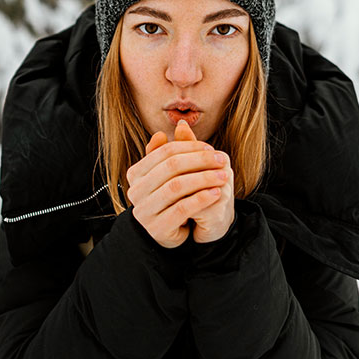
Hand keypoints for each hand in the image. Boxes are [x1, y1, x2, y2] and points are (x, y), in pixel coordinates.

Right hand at [126, 122, 229, 247]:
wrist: (169, 233)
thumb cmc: (171, 199)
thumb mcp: (171, 174)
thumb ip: (175, 152)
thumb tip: (181, 124)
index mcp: (135, 174)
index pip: (164, 152)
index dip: (190, 147)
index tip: (211, 148)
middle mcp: (135, 191)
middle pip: (171, 167)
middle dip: (200, 161)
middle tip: (222, 160)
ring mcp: (144, 211)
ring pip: (176, 187)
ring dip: (203, 179)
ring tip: (223, 175)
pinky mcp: (157, 228)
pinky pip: (181, 209)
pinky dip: (201, 199)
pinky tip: (216, 193)